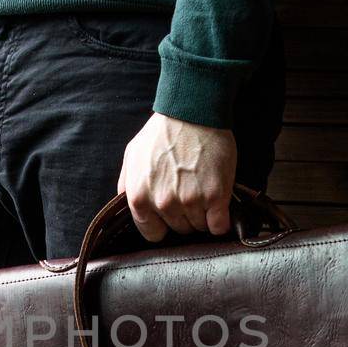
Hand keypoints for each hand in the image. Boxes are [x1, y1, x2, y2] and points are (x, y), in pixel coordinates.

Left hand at [117, 113, 236, 240]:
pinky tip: (219, 206)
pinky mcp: (215, 196)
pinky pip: (219, 227)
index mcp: (139, 197)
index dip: (163, 224)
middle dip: (184, 215)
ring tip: (203, 191)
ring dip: (203, 214)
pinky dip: (220, 221)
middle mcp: (163, 203)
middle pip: (179, 229)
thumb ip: (126, 184)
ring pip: (199, 227)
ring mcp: (190, 201)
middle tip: (190, 192)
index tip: (170, 214)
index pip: (152, 234)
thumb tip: (127, 204)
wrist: (192, 112)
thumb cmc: (163, 132)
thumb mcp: (132, 155)